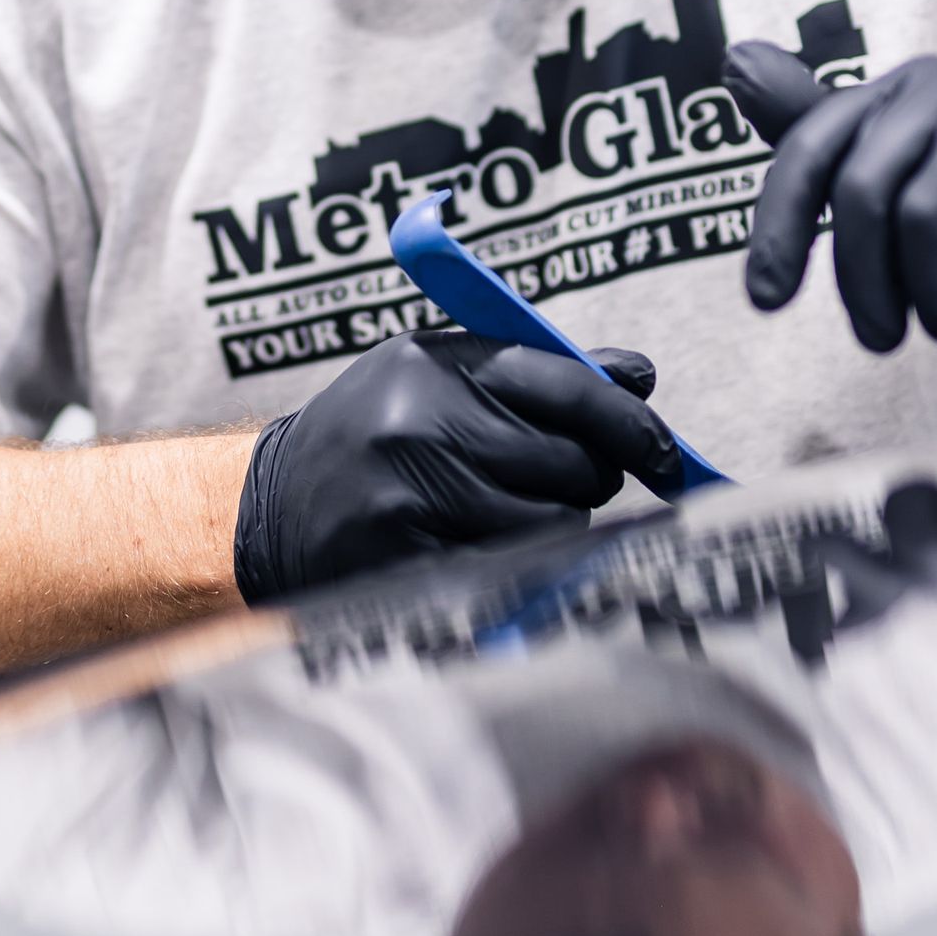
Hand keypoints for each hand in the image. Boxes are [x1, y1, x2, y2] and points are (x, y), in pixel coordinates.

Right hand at [232, 329, 687, 604]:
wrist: (271, 506)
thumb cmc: (374, 432)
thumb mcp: (438, 377)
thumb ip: (538, 373)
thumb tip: (639, 377)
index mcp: (434, 365)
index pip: (566, 386)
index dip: (630, 422)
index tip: (665, 451)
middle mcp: (420, 424)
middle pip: (572, 463)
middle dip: (590, 478)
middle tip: (570, 481)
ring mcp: (410, 496)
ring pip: (552, 524)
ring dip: (556, 526)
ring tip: (513, 510)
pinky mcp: (406, 560)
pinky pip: (513, 570)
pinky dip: (522, 565)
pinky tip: (487, 545)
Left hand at [723, 41, 936, 386]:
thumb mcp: (891, 193)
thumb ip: (818, 134)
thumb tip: (737, 58)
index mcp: (908, 86)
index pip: (814, 145)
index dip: (779, 225)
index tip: (765, 299)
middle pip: (865, 187)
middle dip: (860, 281)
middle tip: (877, 338)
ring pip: (926, 215)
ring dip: (928, 294)